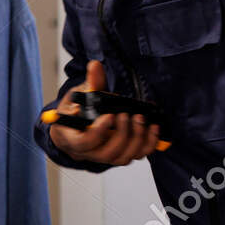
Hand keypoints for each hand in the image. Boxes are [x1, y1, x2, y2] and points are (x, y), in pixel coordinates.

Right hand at [46, 59, 161, 166]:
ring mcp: (105, 156)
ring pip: (122, 158)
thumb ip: (90, 83)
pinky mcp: (120, 155)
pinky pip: (136, 156)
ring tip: (140, 119)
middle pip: (106, 154)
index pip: (83, 143)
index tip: (110, 115)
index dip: (98, 132)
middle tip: (127, 115)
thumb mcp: (79, 95)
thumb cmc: (77, 110)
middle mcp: (88, 152)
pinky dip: (148, 144)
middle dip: (122, 134)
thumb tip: (96, 66)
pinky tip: (153, 128)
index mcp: (71, 138)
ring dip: (136, 139)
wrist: (80, 124)